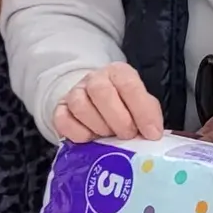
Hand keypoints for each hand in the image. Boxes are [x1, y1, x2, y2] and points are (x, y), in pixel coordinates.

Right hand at [53, 62, 167, 143]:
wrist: (96, 106)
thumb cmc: (124, 107)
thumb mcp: (142, 106)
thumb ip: (149, 115)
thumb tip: (152, 134)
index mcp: (119, 73)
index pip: (129, 85)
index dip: (142, 112)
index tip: (151, 134)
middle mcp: (95, 78)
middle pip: (101, 92)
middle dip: (119, 119)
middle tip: (127, 135)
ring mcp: (74, 93)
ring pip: (80, 106)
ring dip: (98, 127)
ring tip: (109, 137)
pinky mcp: (60, 109)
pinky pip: (63, 120)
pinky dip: (78, 134)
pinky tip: (90, 139)